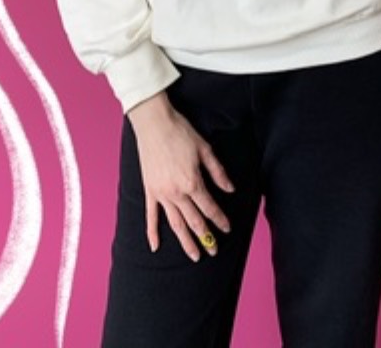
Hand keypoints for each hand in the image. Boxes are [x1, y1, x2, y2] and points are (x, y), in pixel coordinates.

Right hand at [127, 91, 233, 260]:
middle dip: (206, 237)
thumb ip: (218, 172)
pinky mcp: (150, 190)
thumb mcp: (205, 149)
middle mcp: (177, 193)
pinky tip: (155, 247)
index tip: (227, 228)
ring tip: (194, 256)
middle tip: (214, 251)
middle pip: (194, 221)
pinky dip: (152, 232)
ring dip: (186, 242)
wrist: (154, 124)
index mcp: (193, 183)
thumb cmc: (181, 133)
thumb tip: (230, 189)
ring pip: (175, 224)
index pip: (210, 208)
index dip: (220, 219)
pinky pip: (151, 216)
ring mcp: (161, 194)